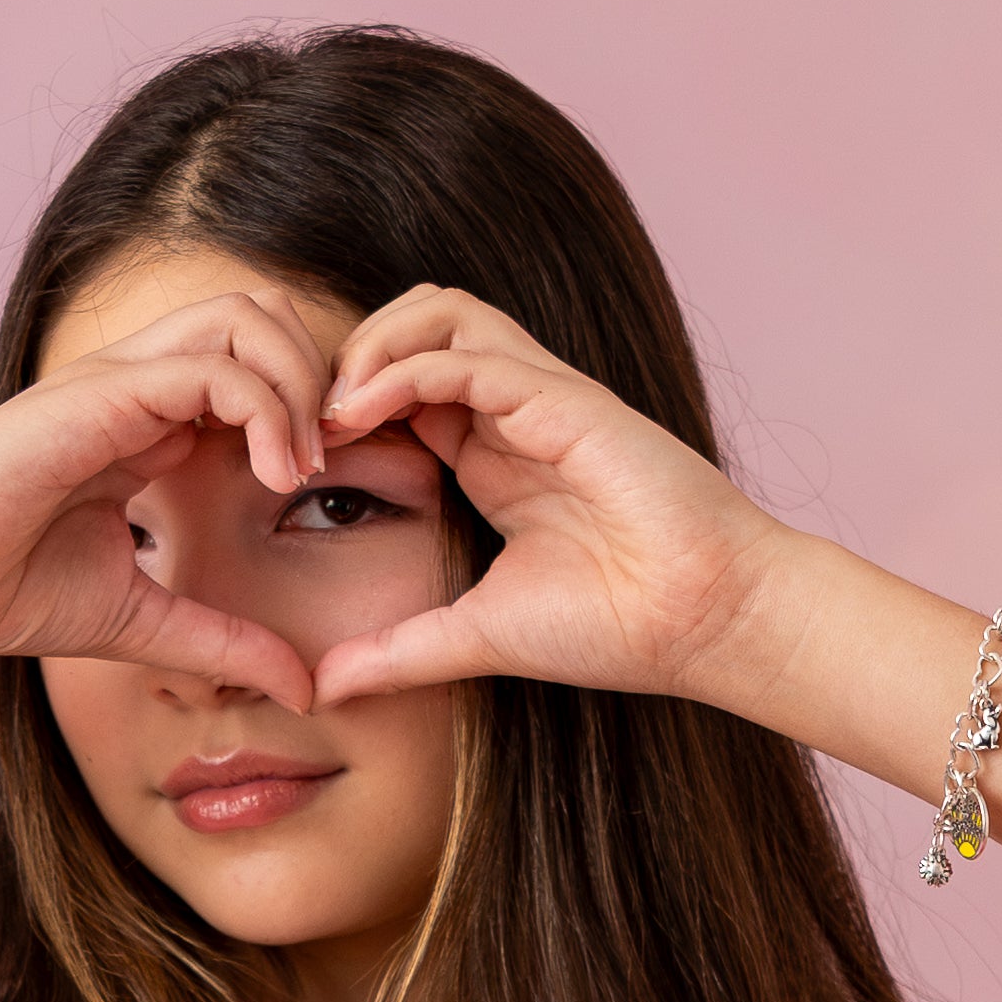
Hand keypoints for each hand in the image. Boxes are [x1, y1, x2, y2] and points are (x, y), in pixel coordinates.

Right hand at [0, 289, 331, 703]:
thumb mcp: (143, 623)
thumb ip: (224, 642)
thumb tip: (306, 690)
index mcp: (148, 422)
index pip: (259, 367)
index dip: (314, 409)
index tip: (335, 483)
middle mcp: (139, 384)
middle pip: (265, 314)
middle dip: (322, 374)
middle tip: (335, 459)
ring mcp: (119, 379)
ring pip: (248, 316)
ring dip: (301, 383)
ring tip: (304, 468)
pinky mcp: (100, 393)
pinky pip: (213, 365)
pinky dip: (266, 408)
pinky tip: (276, 476)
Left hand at [303, 290, 789, 704]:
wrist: (705, 624)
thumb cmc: (617, 627)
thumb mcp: (476, 638)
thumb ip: (400, 653)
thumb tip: (325, 688)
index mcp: (495, 454)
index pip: (403, 385)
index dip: (343, 404)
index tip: (296, 457)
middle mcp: (515, 412)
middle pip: (417, 325)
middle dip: (348, 355)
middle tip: (303, 422)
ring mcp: (542, 398)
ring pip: (441, 313)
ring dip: (372, 345)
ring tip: (330, 409)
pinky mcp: (565, 400)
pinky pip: (468, 355)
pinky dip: (404, 370)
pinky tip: (360, 414)